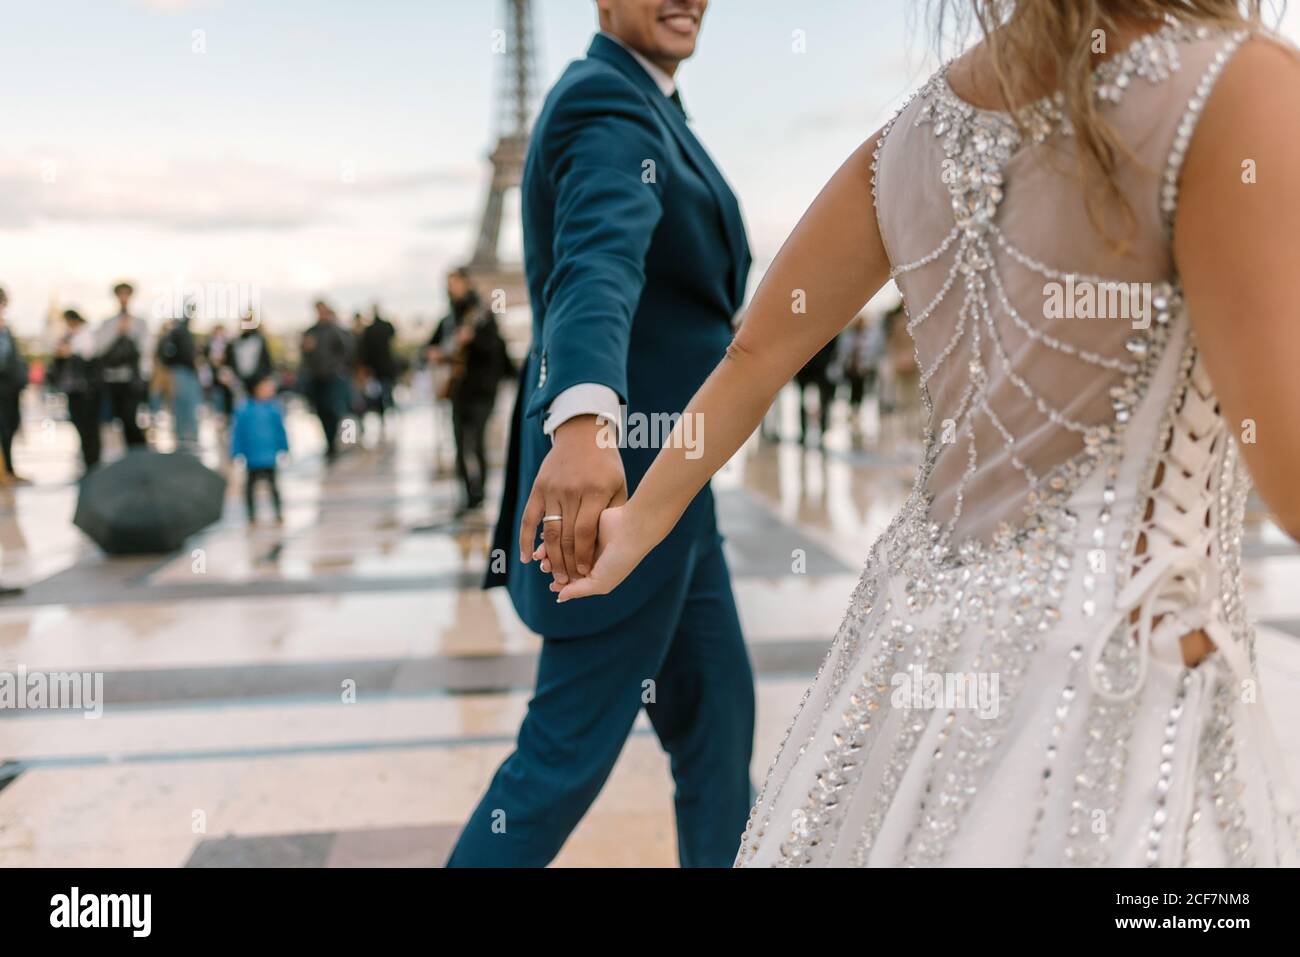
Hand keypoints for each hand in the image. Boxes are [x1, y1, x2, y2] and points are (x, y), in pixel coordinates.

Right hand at [518, 414, 625, 585]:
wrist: (583, 434)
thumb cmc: (606, 465)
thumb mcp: (618, 487)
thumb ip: (612, 514)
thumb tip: (606, 548)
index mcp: (594, 493)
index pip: (585, 533)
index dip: (584, 556)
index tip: (585, 574)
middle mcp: (571, 492)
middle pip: (565, 537)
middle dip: (567, 563)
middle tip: (568, 582)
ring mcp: (552, 490)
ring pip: (547, 532)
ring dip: (549, 558)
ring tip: (553, 575)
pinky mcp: (538, 488)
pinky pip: (528, 519)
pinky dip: (526, 540)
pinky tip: (528, 558)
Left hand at [544, 504, 651, 601]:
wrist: (630, 529)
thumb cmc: (619, 559)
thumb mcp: (600, 582)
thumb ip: (579, 590)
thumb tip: (560, 597)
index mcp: (596, 573)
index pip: (572, 581)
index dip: (560, 583)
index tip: (553, 584)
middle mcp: (590, 558)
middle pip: (565, 565)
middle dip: (553, 567)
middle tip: (545, 567)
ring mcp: (586, 541)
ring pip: (562, 549)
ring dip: (550, 553)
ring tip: (542, 555)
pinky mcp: (582, 525)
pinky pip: (564, 532)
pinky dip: (555, 537)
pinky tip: (546, 540)